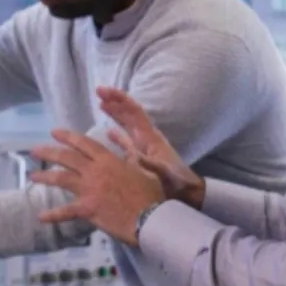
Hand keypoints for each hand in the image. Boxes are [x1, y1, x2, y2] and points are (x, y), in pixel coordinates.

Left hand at [27, 129, 164, 246]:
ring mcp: (89, 190)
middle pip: (67, 158)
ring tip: (31, 176)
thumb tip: (121, 137)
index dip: (68, 136)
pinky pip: (66, 212)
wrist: (151, 217)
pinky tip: (40, 217)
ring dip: (44, 177)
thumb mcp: (143, 167)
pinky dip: (52, 215)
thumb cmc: (150, 193)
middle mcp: (95, 171)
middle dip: (49, 152)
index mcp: (108, 160)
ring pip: (61, 179)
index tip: (54, 132)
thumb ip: (130, 153)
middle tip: (34, 150)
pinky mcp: (88, 209)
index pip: (84, 144)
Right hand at [97, 86, 204, 208]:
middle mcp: (147, 137)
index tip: (104, 92)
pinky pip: (128, 140)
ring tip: (101, 105)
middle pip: (130, 113)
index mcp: (150, 138)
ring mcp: (145, 146)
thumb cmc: (175, 183)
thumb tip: (135, 157)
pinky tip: (108, 132)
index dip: (119, 99)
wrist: (187, 194)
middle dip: (115, 101)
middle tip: (98, 92)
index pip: (133, 111)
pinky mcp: (143, 156)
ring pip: (128, 124)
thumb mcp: (160, 173)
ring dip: (116, 113)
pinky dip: (118, 134)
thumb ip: (146, 163)